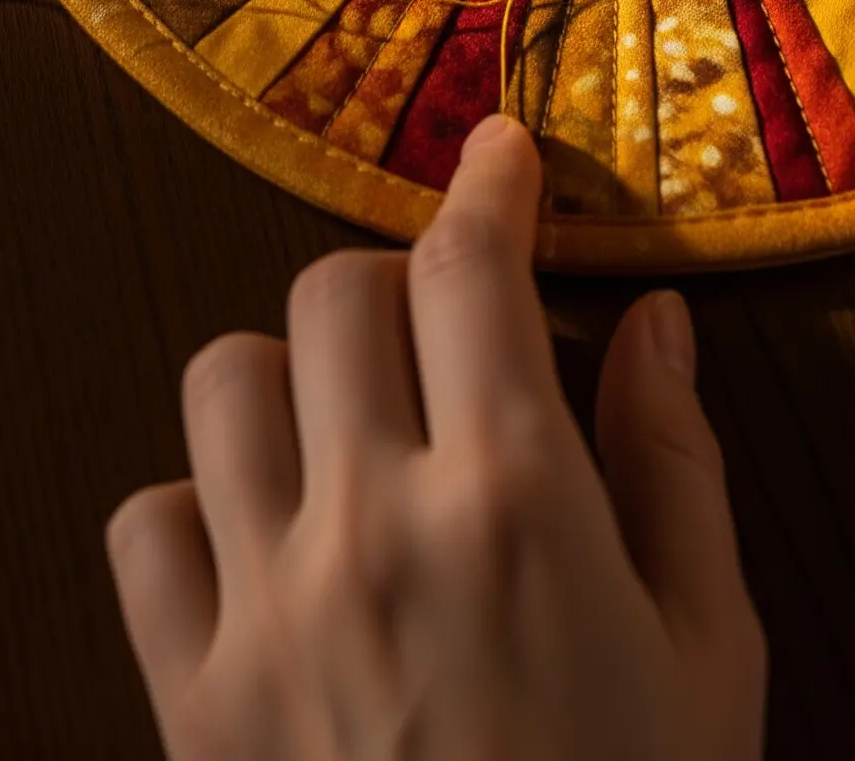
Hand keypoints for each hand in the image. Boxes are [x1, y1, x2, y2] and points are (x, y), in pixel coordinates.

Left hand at [107, 115, 764, 760]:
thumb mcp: (710, 654)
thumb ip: (677, 471)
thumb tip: (656, 324)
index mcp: (518, 503)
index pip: (469, 269)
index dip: (485, 186)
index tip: (500, 158)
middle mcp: (376, 526)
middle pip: (333, 296)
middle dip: (396, 284)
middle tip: (447, 332)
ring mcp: (268, 608)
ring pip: (220, 382)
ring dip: (290, 375)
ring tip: (352, 424)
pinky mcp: (190, 697)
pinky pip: (143, 525)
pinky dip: (196, 504)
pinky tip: (270, 538)